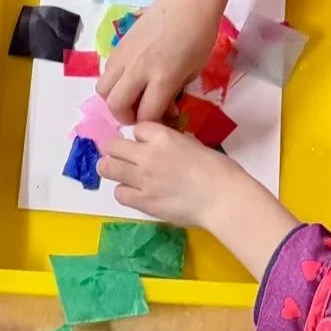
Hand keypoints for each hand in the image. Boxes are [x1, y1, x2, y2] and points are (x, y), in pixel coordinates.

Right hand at [95, 0, 221, 125]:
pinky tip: (130, 78)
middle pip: (116, 105)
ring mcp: (124, 58)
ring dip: (115, 99)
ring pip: (103, 90)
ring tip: (130, 96)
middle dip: (126, 116)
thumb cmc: (198, 37)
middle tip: (139, 113)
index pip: (146, 114)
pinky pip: (106, 73)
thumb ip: (173, 94)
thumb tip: (164, 109)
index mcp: (163, 78)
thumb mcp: (192, 72)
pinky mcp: (117, 48)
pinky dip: (114, 82)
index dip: (152, 123)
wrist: (185, 4)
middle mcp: (138, 70)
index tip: (162, 119)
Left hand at [99, 123, 301, 274]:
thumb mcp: (195, 145)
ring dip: (113, 169)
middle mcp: (147, 155)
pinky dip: (125, 192)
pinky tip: (136, 194)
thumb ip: (173, 143)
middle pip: (112, 146)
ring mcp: (142, 179)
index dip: (141, 137)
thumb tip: (164, 147)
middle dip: (117, 150)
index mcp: (163, 137)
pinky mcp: (142, 201)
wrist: (224, 199)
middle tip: (127, 159)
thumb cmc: (220, 170)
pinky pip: (119, 193)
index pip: (137, 128)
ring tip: (122, 174)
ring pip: (107, 168)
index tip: (147, 144)